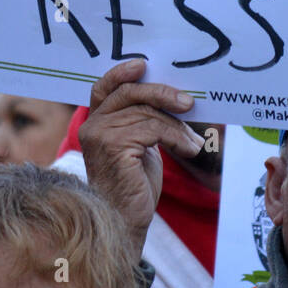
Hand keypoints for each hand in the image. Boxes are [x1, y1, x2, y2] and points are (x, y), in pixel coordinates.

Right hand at [78, 58, 202, 262]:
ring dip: (177, 126)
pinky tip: (190, 149)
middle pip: (129, 93)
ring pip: (146, 113)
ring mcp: (100, 136)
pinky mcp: (113, 147)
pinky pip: (152, 129)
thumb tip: (177, 97)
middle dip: (162, 93)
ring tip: (195, 142)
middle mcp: (92, 126)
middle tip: (190, 102)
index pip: (104, 87)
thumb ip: (144, 120)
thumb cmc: (134, 185)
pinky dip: (176, 137)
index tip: (144, 65)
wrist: (124, 222)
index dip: (122, 73)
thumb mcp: (140, 145)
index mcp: (96, 122)